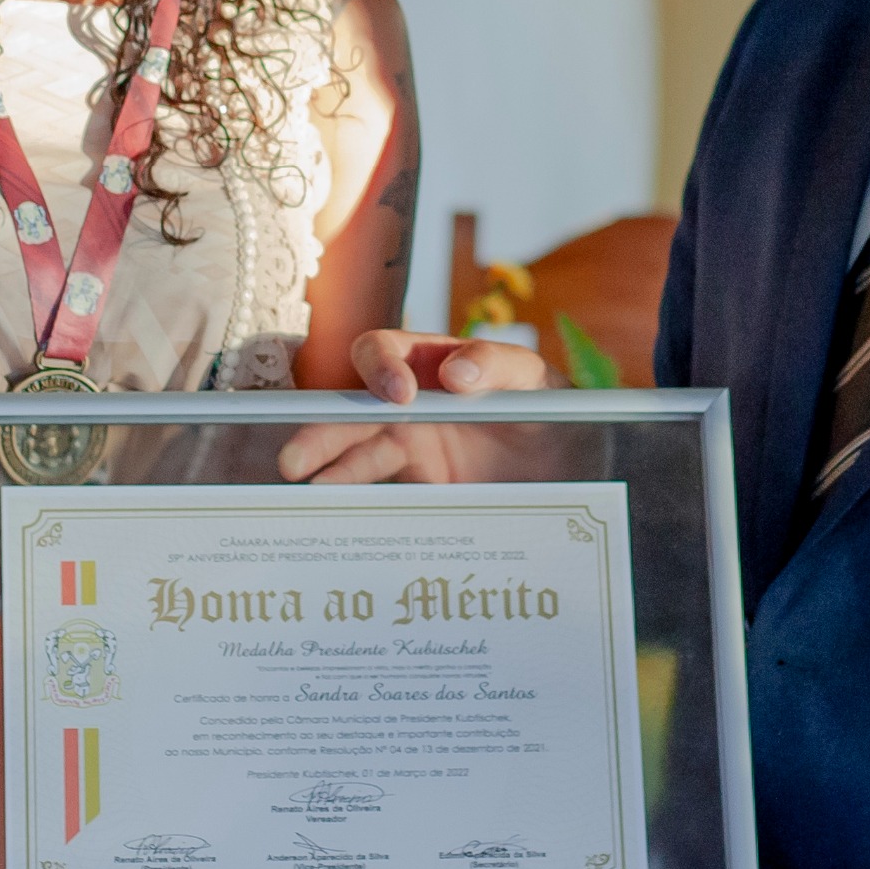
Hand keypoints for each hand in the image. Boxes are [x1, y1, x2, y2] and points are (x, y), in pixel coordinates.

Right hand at [277, 331, 552, 483]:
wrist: (572, 466)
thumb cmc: (552, 407)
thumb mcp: (534, 380)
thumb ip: (498, 366)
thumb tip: (453, 372)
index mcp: (429, 362)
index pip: (383, 353)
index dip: (379, 369)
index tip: (398, 397)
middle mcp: (409, 401)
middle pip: (352, 408)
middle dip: (322, 432)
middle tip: (296, 460)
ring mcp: (410, 445)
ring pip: (355, 452)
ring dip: (327, 469)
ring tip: (304, 490)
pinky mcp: (417, 485)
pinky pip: (377, 490)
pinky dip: (353, 500)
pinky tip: (334, 515)